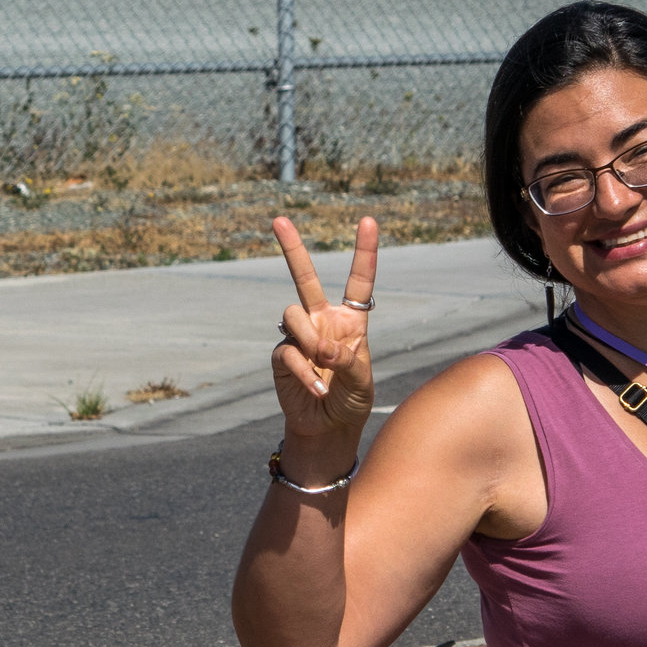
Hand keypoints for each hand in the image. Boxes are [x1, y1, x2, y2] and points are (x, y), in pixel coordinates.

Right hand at [271, 216, 377, 438]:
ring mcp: (299, 336)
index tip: (368, 221)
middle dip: (291, 248)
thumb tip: (322, 349)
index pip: (359, 282)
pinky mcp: (282, 356)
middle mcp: (322, 321)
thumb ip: (349, 362)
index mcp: (350, 321)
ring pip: (292, 314)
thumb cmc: (351, 400)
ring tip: (323, 364)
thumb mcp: (363, 382)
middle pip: (305, 278)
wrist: (327, 427)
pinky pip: (288, 351)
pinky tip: (315, 388)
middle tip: (278, 219)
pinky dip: (303, 371)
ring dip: (309, 339)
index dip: (364, 252)